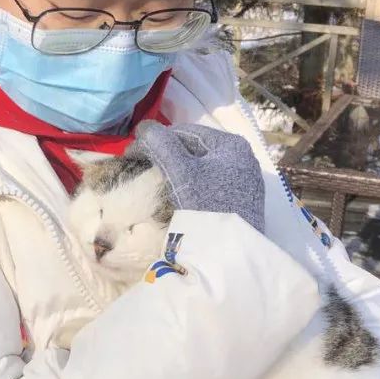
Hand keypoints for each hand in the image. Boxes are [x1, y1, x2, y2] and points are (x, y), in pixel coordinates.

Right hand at [134, 121, 264, 232]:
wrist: (230, 251)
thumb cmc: (207, 204)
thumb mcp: (181, 171)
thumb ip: (161, 145)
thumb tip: (144, 127)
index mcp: (232, 144)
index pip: (187, 132)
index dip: (157, 139)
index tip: (134, 152)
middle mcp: (243, 159)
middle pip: (196, 149)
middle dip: (168, 155)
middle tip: (143, 166)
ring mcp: (244, 182)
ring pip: (203, 168)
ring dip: (178, 170)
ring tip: (156, 179)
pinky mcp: (241, 202)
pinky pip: (211, 184)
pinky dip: (192, 185)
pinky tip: (177, 194)